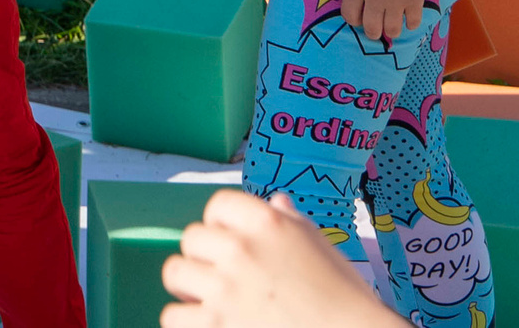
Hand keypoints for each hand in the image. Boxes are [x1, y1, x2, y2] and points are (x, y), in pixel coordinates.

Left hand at [162, 189, 396, 327]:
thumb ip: (292, 223)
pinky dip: (187, 322)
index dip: (224, 226)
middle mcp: (241, 249)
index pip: (218, 205)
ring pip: (175, 273)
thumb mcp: (323, 251)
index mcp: (268, 224)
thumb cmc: (346, 302)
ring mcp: (224, 289)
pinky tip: (209, 326)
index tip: (233, 245)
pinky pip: (173, 315)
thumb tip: (276, 202)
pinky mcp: (215, 325)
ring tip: (212, 303)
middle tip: (225, 280)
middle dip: (206, 260)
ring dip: (191, 290)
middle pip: (192, 239)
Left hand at [334, 0, 430, 40]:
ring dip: (391, 31)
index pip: (349, 14)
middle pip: (371, 28)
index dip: (352, 20)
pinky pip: (413, 22)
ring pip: (392, 30)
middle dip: (372, 32)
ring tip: (392, 25)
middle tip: (376, 28)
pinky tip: (408, 18)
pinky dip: (410, 24)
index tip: (359, 18)